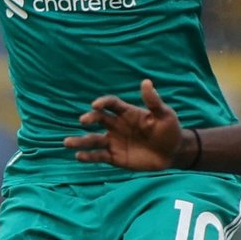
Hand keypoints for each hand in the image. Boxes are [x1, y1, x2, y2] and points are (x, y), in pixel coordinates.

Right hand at [66, 78, 184, 170]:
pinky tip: (79, 157)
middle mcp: (117, 125)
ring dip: (80, 141)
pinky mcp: (115, 157)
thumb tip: (146, 82)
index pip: (111, 104)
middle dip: (90, 119)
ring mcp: (115, 141)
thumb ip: (154, 102)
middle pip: (99, 119)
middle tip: (83, 121)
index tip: (96, 105)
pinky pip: (99, 156)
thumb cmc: (170, 130)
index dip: (103, 103)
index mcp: (127, 113)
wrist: (173, 153)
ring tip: (67, 143)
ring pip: (93, 140)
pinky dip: (89, 156)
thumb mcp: (165, 115)